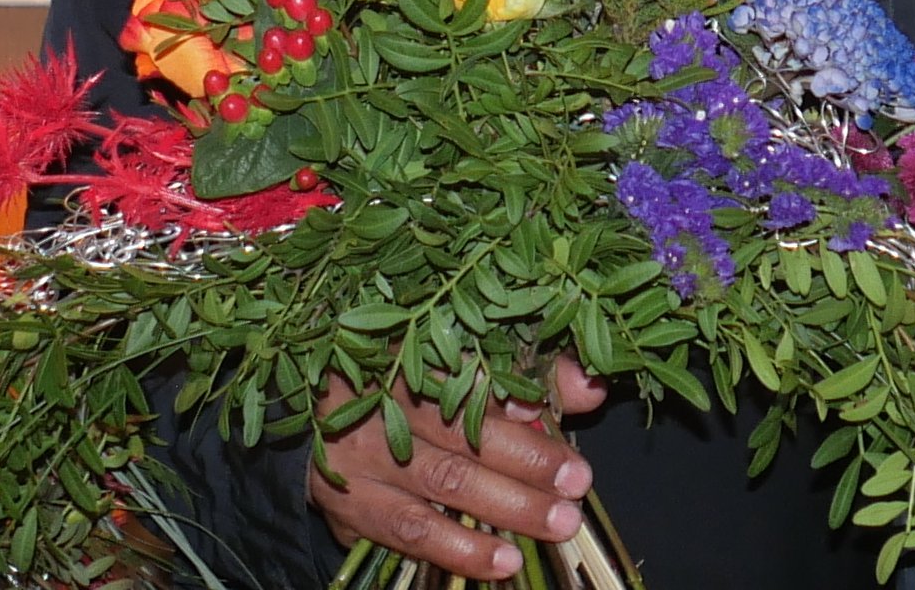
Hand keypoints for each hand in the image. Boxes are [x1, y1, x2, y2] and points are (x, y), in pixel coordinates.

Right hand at [308, 356, 604, 579]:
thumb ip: (526, 377)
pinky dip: (461, 548)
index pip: (465, 369)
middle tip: (577, 482)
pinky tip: (503, 562)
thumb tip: (589, 386)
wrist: (325, 429)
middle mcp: (377, 399)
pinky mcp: (350, 504)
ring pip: (442, 482)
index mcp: (406, 352)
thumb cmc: (412, 397)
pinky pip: (410, 531)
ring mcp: (359, 455)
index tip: (560, 416)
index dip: (514, 394)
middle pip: (460, 429)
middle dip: (526, 458)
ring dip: (506, 506)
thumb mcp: (459, 373)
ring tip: (557, 523)